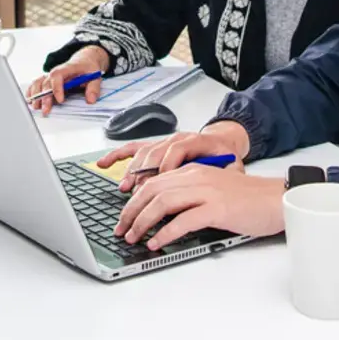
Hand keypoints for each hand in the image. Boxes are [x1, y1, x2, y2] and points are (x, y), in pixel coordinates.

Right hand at [26, 46, 109, 115]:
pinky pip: (36, 84)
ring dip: (35, 95)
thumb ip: (94, 88)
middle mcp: (57, 72)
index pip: (57, 75)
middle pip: (46, 83)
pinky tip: (30, 100)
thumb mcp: (95, 75)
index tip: (60, 100)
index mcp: (67, 68)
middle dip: (44, 97)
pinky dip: (31, 91)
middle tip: (46, 110)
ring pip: (38, 82)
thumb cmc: (88, 67)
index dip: (57, 88)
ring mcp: (51, 76)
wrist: (84, 60)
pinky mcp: (48, 80)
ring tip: (36, 107)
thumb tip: (91, 100)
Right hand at [96, 122, 250, 192]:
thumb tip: (227, 183)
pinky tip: (104, 164)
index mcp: (196, 140)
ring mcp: (165, 142)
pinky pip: (134, 149)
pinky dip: (118, 156)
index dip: (166, 169)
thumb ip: (229, 173)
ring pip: (142, 154)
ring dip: (132, 172)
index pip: (176, 151)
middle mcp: (177, 139)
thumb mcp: (234, 166)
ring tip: (125, 191)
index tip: (160, 188)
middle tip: (135, 200)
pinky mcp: (157, 148)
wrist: (224, 142)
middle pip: (154, 155)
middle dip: (143, 178)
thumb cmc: (227, 156)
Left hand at [114, 164, 285, 249]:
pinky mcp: (217, 209)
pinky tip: (157, 243)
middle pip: (152, 189)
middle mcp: (197, 177)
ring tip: (133, 237)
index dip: (134, 200)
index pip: (154, 180)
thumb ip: (190, 195)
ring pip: (163, 202)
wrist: (276, 199)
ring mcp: (207, 192)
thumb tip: (162, 215)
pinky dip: (165, 232)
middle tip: (121, 230)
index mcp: (194, 171)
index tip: (123, 217)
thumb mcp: (214, 189)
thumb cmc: (249, 199)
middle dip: (131, 211)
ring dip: (143, 222)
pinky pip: (183, 220)